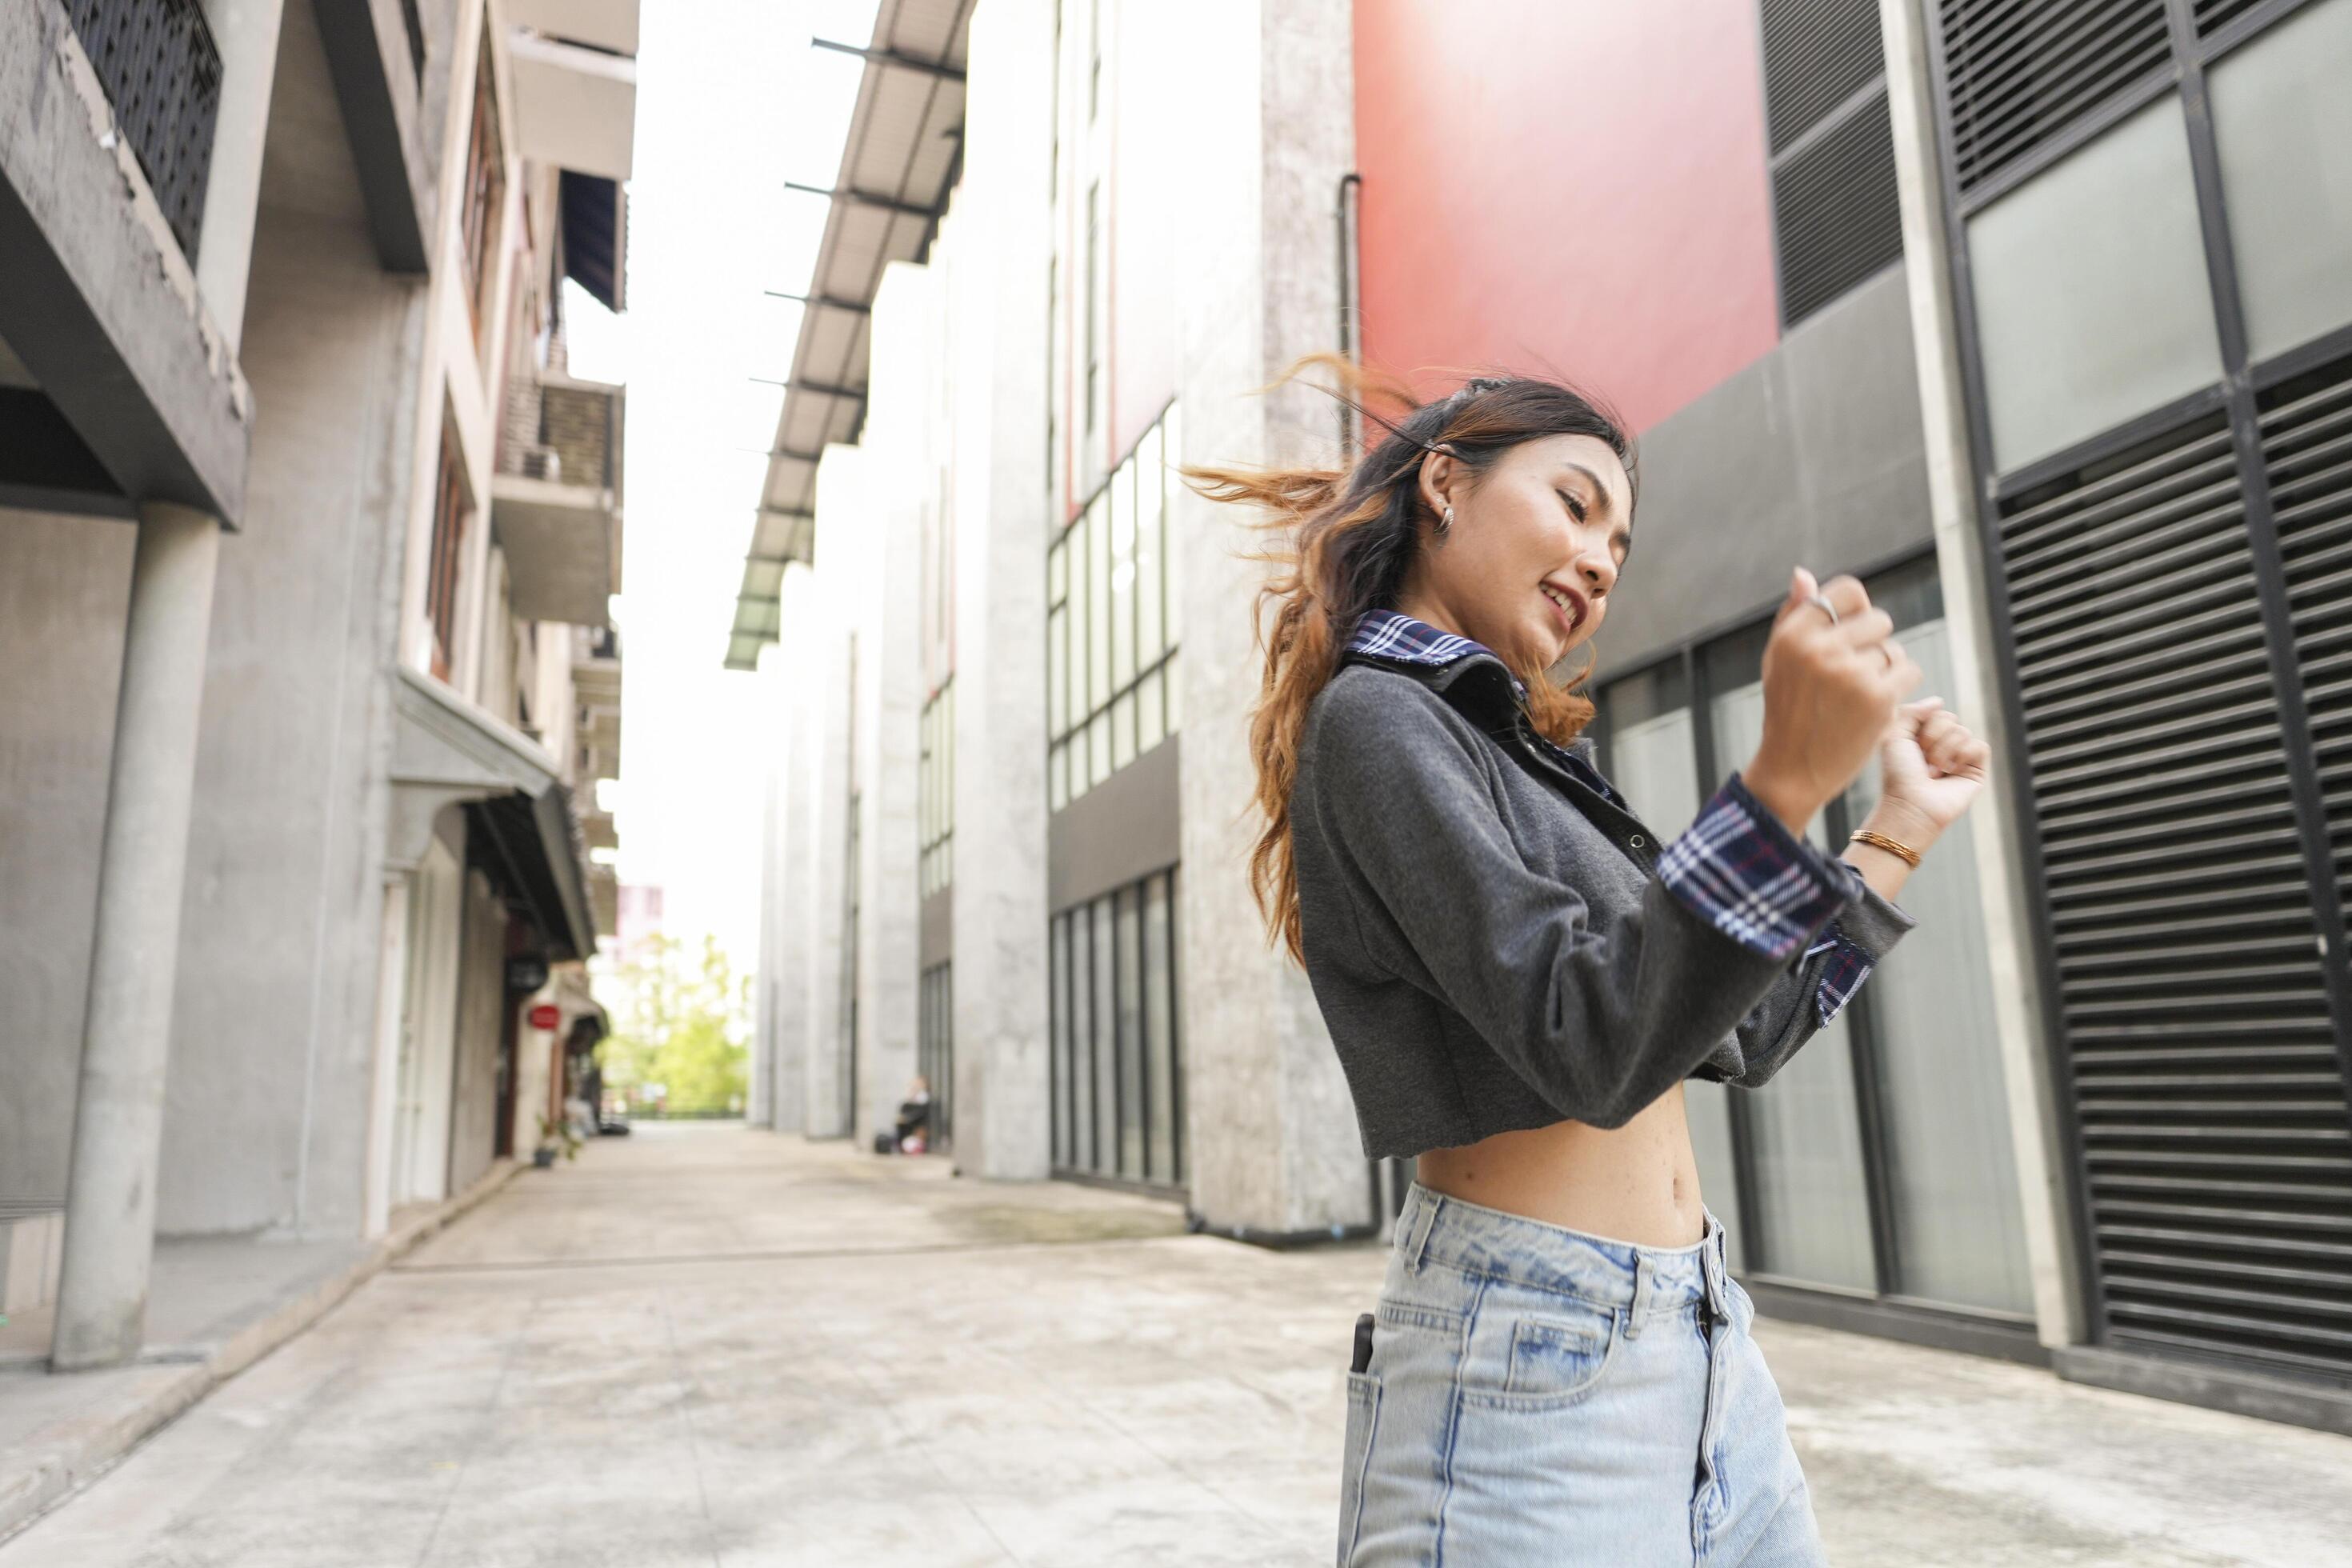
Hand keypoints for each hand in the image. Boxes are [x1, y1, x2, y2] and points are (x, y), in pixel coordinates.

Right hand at [1743, 568, 1921, 835]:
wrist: (1792, 770)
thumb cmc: (1787, 712)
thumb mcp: (1779, 660)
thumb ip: (1794, 615)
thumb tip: (1803, 573)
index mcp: (1793, 634)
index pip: (1849, 591)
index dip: (1858, 611)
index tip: (1852, 635)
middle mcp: (1819, 648)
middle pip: (1878, 619)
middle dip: (1874, 644)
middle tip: (1854, 674)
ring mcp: (1849, 672)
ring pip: (1893, 649)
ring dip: (1886, 670)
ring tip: (1859, 696)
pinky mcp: (1875, 697)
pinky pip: (1908, 672)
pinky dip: (1899, 688)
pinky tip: (1876, 705)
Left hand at [1872, 697, 1989, 842]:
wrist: (1910, 804)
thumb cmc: (1898, 775)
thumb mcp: (1894, 736)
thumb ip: (1911, 712)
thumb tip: (1938, 702)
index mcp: (1923, 739)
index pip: (1934, 713)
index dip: (1923, 726)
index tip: (1912, 747)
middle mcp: (1942, 746)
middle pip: (1950, 718)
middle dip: (1933, 736)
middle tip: (1923, 760)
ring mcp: (1960, 758)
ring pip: (1963, 731)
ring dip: (1944, 750)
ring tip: (1934, 770)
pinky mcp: (1976, 770)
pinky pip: (1980, 746)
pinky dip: (1963, 756)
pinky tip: (1952, 771)